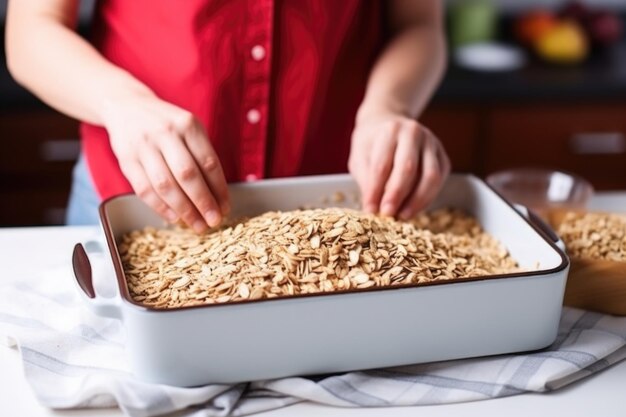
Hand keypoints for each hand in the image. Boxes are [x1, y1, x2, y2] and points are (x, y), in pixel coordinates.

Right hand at [101, 92, 229, 232]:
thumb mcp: (189, 128)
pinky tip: (174, 218)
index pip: (208, 162)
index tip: (226, 207)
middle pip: (187, 175)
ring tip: (197, 225)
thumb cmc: (167, 123)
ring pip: (165, 185)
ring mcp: (144, 146)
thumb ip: (202, 156)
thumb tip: (218, 195)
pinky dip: (160, 207)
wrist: (126, 106)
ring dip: (183, 210)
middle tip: (214, 221)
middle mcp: (166, 133)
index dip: (219, 189)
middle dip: (203, 202)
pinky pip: (144, 189)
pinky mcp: (127, 159)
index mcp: (188, 125)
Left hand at [348, 113, 449, 219]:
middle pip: (408, 169)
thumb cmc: (371, 144)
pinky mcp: (443, 157)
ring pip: (430, 176)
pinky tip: (413, 209)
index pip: (382, 165)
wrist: (388, 123)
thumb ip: (367, 180)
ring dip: (416, 200)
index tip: (370, 210)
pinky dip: (427, 198)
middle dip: (397, 195)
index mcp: (390, 130)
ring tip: (402, 216)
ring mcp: (432, 144)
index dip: (375, 190)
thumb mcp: (360, 157)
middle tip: (387, 214)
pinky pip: (438, 181)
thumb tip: (374, 208)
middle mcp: (414, 133)